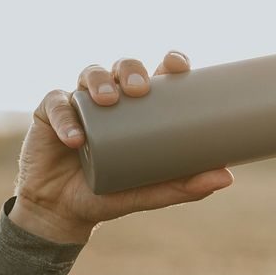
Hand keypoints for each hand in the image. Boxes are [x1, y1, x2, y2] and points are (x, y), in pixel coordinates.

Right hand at [13, 51, 233, 235]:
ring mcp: (80, 103)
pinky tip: (75, 136)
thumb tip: (227, 177)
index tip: (179, 65)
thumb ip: (184, 186)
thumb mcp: (149, 193)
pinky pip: (56, 104)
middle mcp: (111, 99)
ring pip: (89, 74)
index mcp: (139, 110)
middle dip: (132, 70)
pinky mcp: (48, 113)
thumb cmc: (109, 194)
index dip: (169, 62)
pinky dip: (66, 118)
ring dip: (99, 82)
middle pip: (123, 67)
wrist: (63, 212)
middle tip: (140, 89)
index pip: (157, 75)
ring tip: (107, 102)